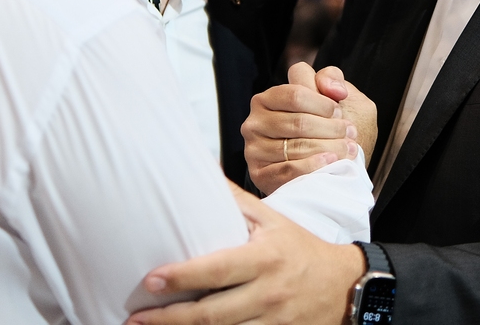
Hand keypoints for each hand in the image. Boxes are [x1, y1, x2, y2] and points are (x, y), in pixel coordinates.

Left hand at [126, 184, 364, 324]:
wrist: (343, 285)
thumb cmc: (299, 248)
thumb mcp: (272, 219)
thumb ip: (235, 200)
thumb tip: (203, 170)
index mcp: (265, 258)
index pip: (217, 270)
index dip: (182, 277)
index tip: (151, 280)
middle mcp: (268, 292)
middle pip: (212, 313)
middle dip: (170, 318)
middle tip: (136, 319)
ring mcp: (273, 322)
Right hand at [242, 64, 376, 194]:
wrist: (318, 169)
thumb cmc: (324, 127)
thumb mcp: (331, 97)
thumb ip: (331, 79)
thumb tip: (334, 90)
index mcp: (267, 98)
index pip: (295, 95)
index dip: (323, 104)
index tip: (340, 113)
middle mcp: (255, 122)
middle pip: (298, 123)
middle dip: (331, 128)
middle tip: (350, 133)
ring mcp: (254, 149)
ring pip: (294, 147)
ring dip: (328, 147)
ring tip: (347, 148)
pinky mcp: (259, 175)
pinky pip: (287, 170)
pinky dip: (312, 166)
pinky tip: (329, 162)